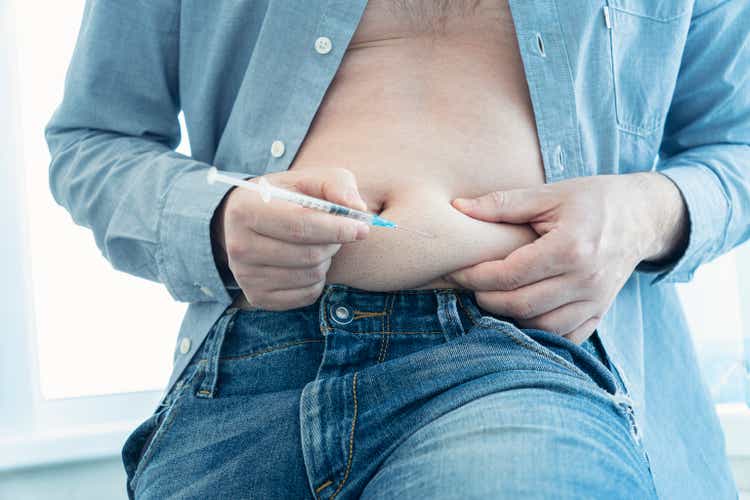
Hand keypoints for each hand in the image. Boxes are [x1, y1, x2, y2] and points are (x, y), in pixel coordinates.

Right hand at [213, 167, 369, 310]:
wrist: (246, 224)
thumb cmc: (284, 198)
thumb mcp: (307, 180)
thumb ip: (337, 185)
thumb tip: (358, 209)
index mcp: (247, 209)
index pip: (300, 225)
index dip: (337, 228)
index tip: (361, 227)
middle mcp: (239, 246)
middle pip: (308, 254)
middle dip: (334, 244)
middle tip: (338, 233)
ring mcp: (246, 276)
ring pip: (310, 276)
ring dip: (326, 261)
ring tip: (318, 245)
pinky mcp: (258, 297)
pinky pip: (306, 295)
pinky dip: (318, 280)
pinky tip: (308, 263)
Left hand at [444, 173, 687, 343]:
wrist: (643, 216)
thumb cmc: (593, 200)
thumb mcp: (549, 194)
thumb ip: (502, 204)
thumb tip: (457, 207)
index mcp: (571, 248)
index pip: (509, 275)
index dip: (475, 276)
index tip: (455, 271)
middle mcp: (585, 280)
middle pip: (520, 306)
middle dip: (485, 299)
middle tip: (469, 286)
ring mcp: (595, 301)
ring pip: (540, 328)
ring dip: (508, 319)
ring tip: (491, 298)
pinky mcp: (600, 314)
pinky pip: (564, 338)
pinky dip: (538, 333)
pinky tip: (520, 316)